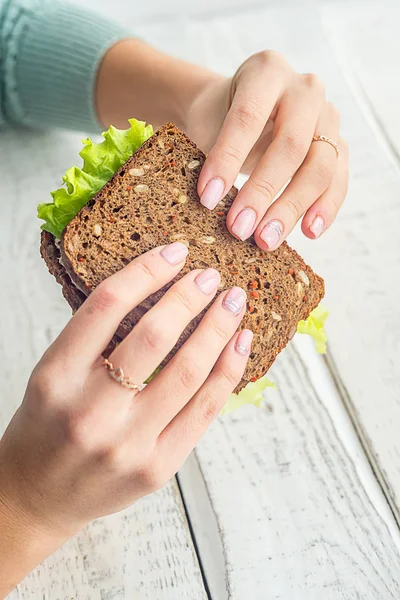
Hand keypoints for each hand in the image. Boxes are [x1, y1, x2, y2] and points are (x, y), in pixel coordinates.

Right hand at [0, 243, 250, 593]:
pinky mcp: (157, 468)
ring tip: (233, 302)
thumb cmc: (45, 427)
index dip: (147, 270)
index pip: (107, 305)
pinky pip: (204, 410)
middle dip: (190, 297)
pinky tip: (240, 344)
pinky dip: (228, 371)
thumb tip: (157, 288)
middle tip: (210, 276)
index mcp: (56, 377)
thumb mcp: (51, 374)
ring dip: (218, 328)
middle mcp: (90, 411)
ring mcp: (127, 444)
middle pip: (154, 336)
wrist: (37, 496)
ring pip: (188, 372)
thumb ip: (94, 338)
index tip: (175, 252)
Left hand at [186, 51, 348, 248]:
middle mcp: (304, 89)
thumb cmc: (218, 120)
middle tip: (238, 229)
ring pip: (320, 166)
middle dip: (262, 192)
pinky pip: (338, 180)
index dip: (228, 159)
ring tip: (267, 240)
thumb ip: (210, 155)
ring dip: (292, 208)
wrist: (238, 111)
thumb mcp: (205, 125)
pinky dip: (324, 209)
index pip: (248, 116)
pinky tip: (307, 233)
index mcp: (266, 71)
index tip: (207, 199)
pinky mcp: (339, 145)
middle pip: (291, 145)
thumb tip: (212, 205)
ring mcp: (327, 117)